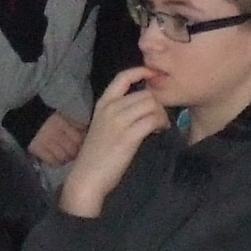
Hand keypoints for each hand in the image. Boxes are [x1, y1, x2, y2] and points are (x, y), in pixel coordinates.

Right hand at [28, 112, 87, 167]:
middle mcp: (55, 133)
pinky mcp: (38, 150)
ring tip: (66, 158)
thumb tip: (87, 131)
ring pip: (63, 157)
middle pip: (72, 149)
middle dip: (75, 153)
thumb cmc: (47, 120)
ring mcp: (46, 143)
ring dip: (67, 159)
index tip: (84, 147)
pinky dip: (57, 163)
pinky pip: (52, 161)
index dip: (83, 144)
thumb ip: (75, 125)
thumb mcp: (62, 118)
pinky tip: (57, 161)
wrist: (25, 120)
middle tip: (75, 154)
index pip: (78, 137)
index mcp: (62, 124)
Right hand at [61, 68, 173, 217]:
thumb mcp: (103, 127)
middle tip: (161, 118)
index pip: (123, 77)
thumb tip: (143, 105)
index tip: (154, 76)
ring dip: (162, 114)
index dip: (141, 72)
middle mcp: (110, 108)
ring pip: (152, 104)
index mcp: (103, 104)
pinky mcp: (129, 136)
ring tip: (161, 126)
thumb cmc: (97, 156)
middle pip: (145, 94)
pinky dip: (162, 124)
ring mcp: (119, 122)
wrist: (87, 178)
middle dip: (159, 103)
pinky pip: (153, 120)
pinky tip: (159, 131)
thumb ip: (118, 113)